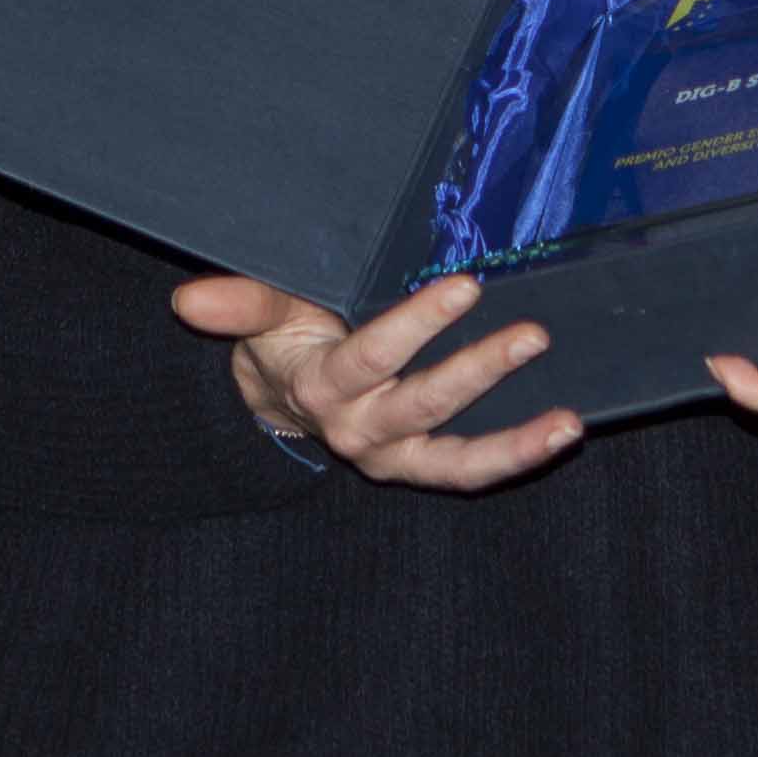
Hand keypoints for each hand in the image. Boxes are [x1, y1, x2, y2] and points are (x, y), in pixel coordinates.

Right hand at [169, 270, 583, 489]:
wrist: (281, 401)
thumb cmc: (286, 343)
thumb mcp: (263, 319)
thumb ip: (241, 305)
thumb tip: (189, 299)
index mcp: (322, 386)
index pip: (371, 356)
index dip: (416, 324)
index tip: (465, 286)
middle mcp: (360, 428)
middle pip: (423, 404)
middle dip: (477, 371)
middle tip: (531, 336)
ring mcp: (396, 453)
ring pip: (456, 459)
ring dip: (515, 443)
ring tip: (568, 422)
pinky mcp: (424, 465)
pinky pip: (471, 470)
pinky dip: (519, 457)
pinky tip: (564, 431)